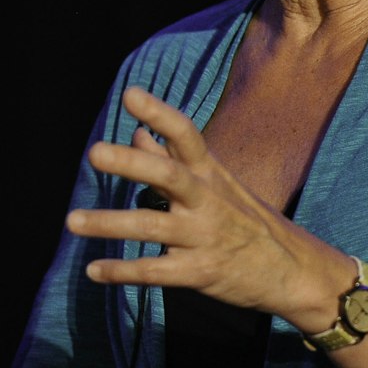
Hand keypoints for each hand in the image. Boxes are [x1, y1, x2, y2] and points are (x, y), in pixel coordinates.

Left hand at [64, 86, 340, 324]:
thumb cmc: (248, 221)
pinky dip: (123, 271)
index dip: (159, 113)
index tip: (130, 94)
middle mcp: (208, 201)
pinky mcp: (202, 273)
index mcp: (210, 174)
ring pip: (153, 227)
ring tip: (71, 221)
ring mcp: (205, 237)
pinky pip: (156, 272)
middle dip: (131, 164)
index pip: (186, 135)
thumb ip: (172, 158)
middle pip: (169, 176)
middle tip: (93, 152)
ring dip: (110, 224)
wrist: (296, 273)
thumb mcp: (218, 184)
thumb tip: (136, 131)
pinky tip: (94, 271)